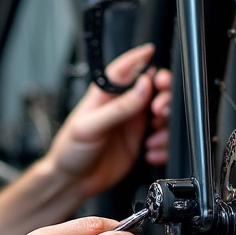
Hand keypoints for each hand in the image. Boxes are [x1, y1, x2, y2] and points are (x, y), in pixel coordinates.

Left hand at [45, 43, 171, 198]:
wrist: (72, 182)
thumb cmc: (70, 150)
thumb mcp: (89, 127)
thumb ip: (118, 108)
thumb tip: (143, 86)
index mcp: (105, 94)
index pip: (126, 68)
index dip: (140, 57)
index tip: (153, 52)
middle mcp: (122, 104)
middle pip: (154, 87)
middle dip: (164, 96)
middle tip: (160, 110)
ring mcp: (133, 122)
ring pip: (164, 112)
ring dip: (166, 125)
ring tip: (152, 140)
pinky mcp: (140, 140)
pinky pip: (163, 136)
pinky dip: (163, 144)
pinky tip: (151, 152)